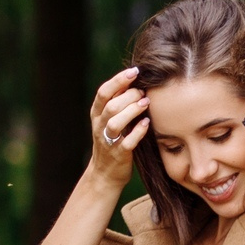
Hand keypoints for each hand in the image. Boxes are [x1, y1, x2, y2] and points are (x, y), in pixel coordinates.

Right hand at [87, 68, 148, 186]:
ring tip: (146, 103)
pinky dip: (137, 132)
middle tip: (143, 92)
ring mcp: (108, 141)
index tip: (134, 71)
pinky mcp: (119, 154)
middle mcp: (100, 126)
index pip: (103, 92)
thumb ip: (117, 103)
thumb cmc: (112, 141)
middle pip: (111, 105)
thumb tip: (134, 80)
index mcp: (96, 114)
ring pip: (115, 122)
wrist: (105, 173)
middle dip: (129, 95)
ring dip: (132, 111)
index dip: (118, 80)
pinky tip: (147, 124)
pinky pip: (127, 142)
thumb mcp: (109, 120)